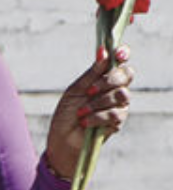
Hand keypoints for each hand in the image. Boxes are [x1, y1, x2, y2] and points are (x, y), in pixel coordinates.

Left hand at [45, 46, 133, 178]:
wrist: (62, 138)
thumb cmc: (67, 112)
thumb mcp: (76, 90)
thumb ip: (91, 73)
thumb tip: (103, 51)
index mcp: (104, 79)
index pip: (121, 63)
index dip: (123, 55)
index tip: (117, 53)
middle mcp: (115, 90)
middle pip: (126, 76)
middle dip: (107, 81)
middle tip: (89, 90)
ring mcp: (119, 106)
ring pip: (121, 94)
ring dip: (98, 102)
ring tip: (81, 111)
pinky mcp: (118, 122)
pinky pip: (115, 114)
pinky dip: (97, 116)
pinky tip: (85, 121)